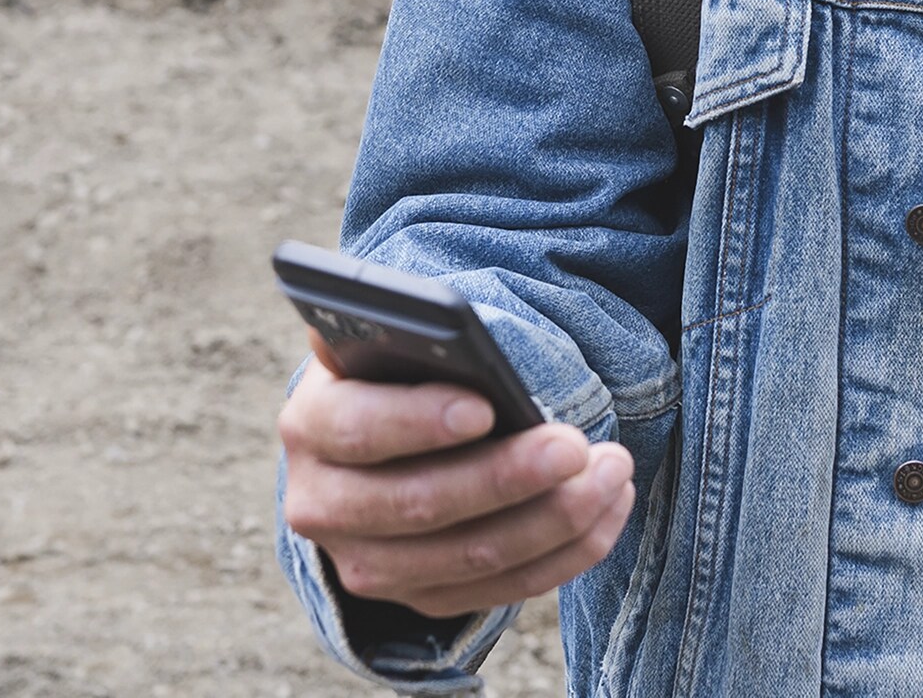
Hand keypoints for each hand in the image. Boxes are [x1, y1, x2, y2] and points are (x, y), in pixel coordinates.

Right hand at [279, 336, 635, 619]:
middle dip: (507, 476)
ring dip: (553, 519)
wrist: (363, 449)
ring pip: (470, 557)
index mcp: (310, 426)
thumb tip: (430, 322)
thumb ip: (392, 335)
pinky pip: (500, 590)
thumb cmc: (386, 375)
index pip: (359, 428)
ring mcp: (369, 566)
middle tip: (576, 445)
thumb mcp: (376, 347)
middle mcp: (324, 506)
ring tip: (612, 471)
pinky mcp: (418, 600)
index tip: (486, 406)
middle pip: (422, 504)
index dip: (420, 421)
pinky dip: (563, 554)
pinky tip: (608, 511)